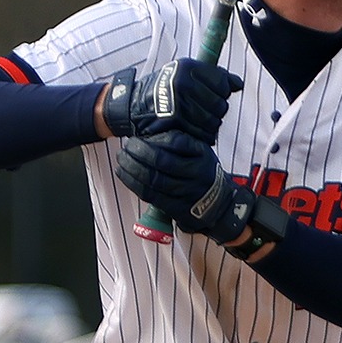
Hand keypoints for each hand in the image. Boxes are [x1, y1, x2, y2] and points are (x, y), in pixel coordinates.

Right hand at [102, 60, 243, 142]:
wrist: (133, 106)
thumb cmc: (164, 91)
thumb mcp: (185, 76)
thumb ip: (214, 78)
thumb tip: (239, 84)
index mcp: (188, 67)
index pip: (223, 84)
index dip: (222, 94)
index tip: (213, 97)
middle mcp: (184, 82)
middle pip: (220, 104)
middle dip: (216, 112)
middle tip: (203, 112)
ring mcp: (179, 101)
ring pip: (214, 120)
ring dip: (210, 125)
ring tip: (199, 122)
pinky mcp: (175, 120)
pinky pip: (202, 133)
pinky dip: (203, 136)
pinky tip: (195, 132)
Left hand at [115, 131, 260, 243]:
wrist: (220, 204)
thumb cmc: (203, 173)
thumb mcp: (201, 152)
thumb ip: (181, 143)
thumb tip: (149, 135)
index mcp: (202, 155)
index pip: (175, 142)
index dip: (153, 139)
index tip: (138, 136)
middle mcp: (196, 173)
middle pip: (161, 160)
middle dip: (138, 152)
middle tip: (126, 146)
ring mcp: (186, 192)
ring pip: (153, 178)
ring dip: (132, 167)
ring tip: (121, 159)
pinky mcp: (177, 208)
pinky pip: (150, 195)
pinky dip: (133, 183)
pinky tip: (123, 174)